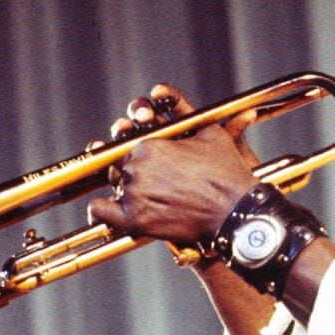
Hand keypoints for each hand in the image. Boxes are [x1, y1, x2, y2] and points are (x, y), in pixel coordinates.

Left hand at [87, 84, 259, 245]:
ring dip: (125, 188)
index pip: (133, 144)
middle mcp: (137, 165)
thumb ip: (191, 119)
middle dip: (135, 170)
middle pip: (123, 165)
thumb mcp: (211, 134)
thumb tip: (183, 115)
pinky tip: (101, 207)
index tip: (154, 162)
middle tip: (156, 181)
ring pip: (116, 185)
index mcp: (150, 143)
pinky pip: (102, 212)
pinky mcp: (134, 219)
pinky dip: (99, 209)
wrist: (235, 212)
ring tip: (147, 196)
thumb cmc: (226, 174)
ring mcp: (133, 192)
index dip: (143, 153)